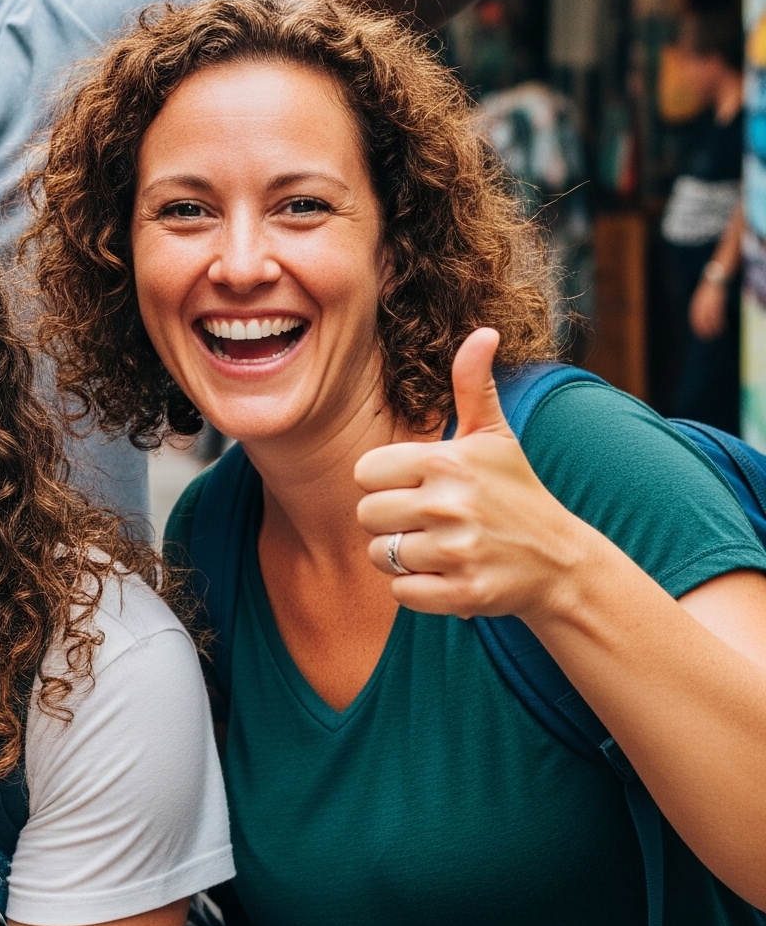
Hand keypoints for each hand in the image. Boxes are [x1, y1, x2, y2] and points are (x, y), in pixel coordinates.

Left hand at [355, 329, 592, 620]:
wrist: (561, 562)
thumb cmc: (515, 492)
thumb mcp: (494, 435)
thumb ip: (473, 385)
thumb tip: (484, 331)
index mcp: (446, 462)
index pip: (365, 473)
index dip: (384, 482)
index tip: (416, 485)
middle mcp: (450, 505)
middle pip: (367, 515)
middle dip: (389, 520)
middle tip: (427, 520)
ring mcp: (458, 552)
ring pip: (380, 555)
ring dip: (401, 556)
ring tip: (438, 547)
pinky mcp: (464, 594)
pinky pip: (402, 592)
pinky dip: (417, 589)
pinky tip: (447, 574)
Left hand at [692, 274, 729, 340]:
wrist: (716, 276)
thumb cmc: (709, 288)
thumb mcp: (703, 296)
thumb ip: (701, 305)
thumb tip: (700, 316)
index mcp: (697, 300)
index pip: (694, 315)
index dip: (696, 324)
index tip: (698, 332)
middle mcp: (702, 301)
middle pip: (701, 317)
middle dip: (703, 328)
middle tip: (706, 337)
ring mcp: (711, 301)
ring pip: (711, 317)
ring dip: (713, 327)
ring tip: (715, 335)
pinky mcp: (719, 300)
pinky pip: (719, 313)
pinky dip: (720, 321)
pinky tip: (722, 327)